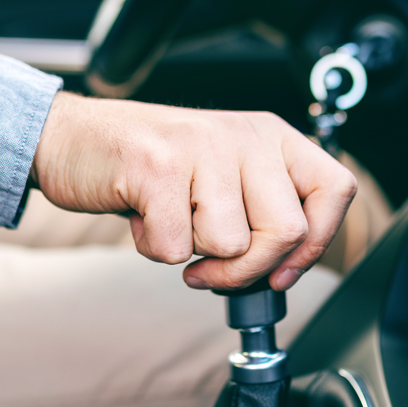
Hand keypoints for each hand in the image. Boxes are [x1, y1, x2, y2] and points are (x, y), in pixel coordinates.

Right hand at [29, 92, 356, 290]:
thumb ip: (261, 208)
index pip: (336, 190)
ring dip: (197, 256)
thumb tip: (288, 268)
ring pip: (232, 244)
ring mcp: (202, 148)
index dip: (316, 244)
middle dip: (248, 269)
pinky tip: (144, 220)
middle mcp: (244, 136)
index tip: (282, 270)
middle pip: (287, 232)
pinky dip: (156, 250)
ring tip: (171, 225)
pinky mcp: (158, 167)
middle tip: (213, 267)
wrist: (71, 138)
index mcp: (270, 136)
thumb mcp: (223, 173)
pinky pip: (178, 248)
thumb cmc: (149, 166)